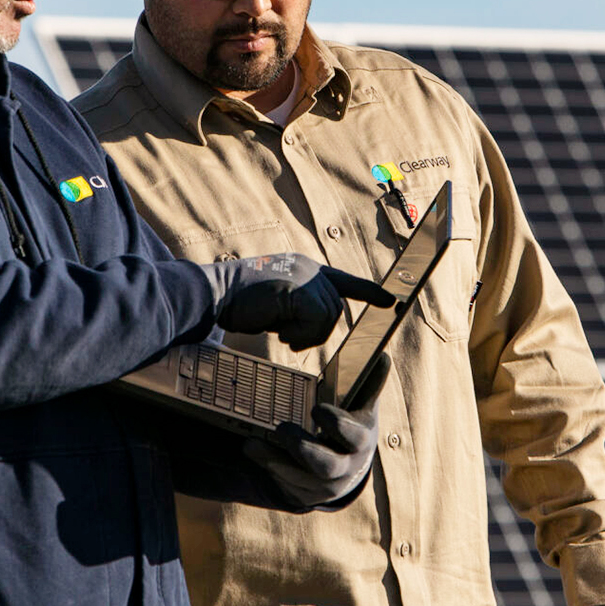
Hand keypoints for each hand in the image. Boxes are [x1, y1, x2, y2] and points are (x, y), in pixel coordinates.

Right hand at [205, 252, 394, 350]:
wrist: (215, 293)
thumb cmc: (239, 303)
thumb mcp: (277, 303)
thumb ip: (299, 308)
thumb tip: (311, 327)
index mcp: (305, 268)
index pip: (344, 281)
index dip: (368, 292)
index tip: (389, 300)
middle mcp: (309, 268)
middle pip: (335, 309)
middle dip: (315, 332)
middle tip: (287, 337)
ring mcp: (305, 276)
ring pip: (328, 317)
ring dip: (305, 334)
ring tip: (281, 332)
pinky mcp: (299, 288)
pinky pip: (316, 321)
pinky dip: (300, 334)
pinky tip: (280, 332)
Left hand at [243, 355, 390, 508]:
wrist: (349, 467)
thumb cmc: (353, 427)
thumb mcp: (363, 407)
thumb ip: (370, 384)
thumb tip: (383, 357)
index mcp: (361, 444)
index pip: (354, 438)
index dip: (337, 425)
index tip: (317, 408)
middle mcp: (344, 468)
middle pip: (326, 466)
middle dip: (303, 449)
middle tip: (281, 429)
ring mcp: (324, 486)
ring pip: (299, 480)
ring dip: (274, 461)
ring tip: (251, 444)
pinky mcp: (304, 494)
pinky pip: (285, 486)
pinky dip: (267, 469)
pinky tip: (252, 450)